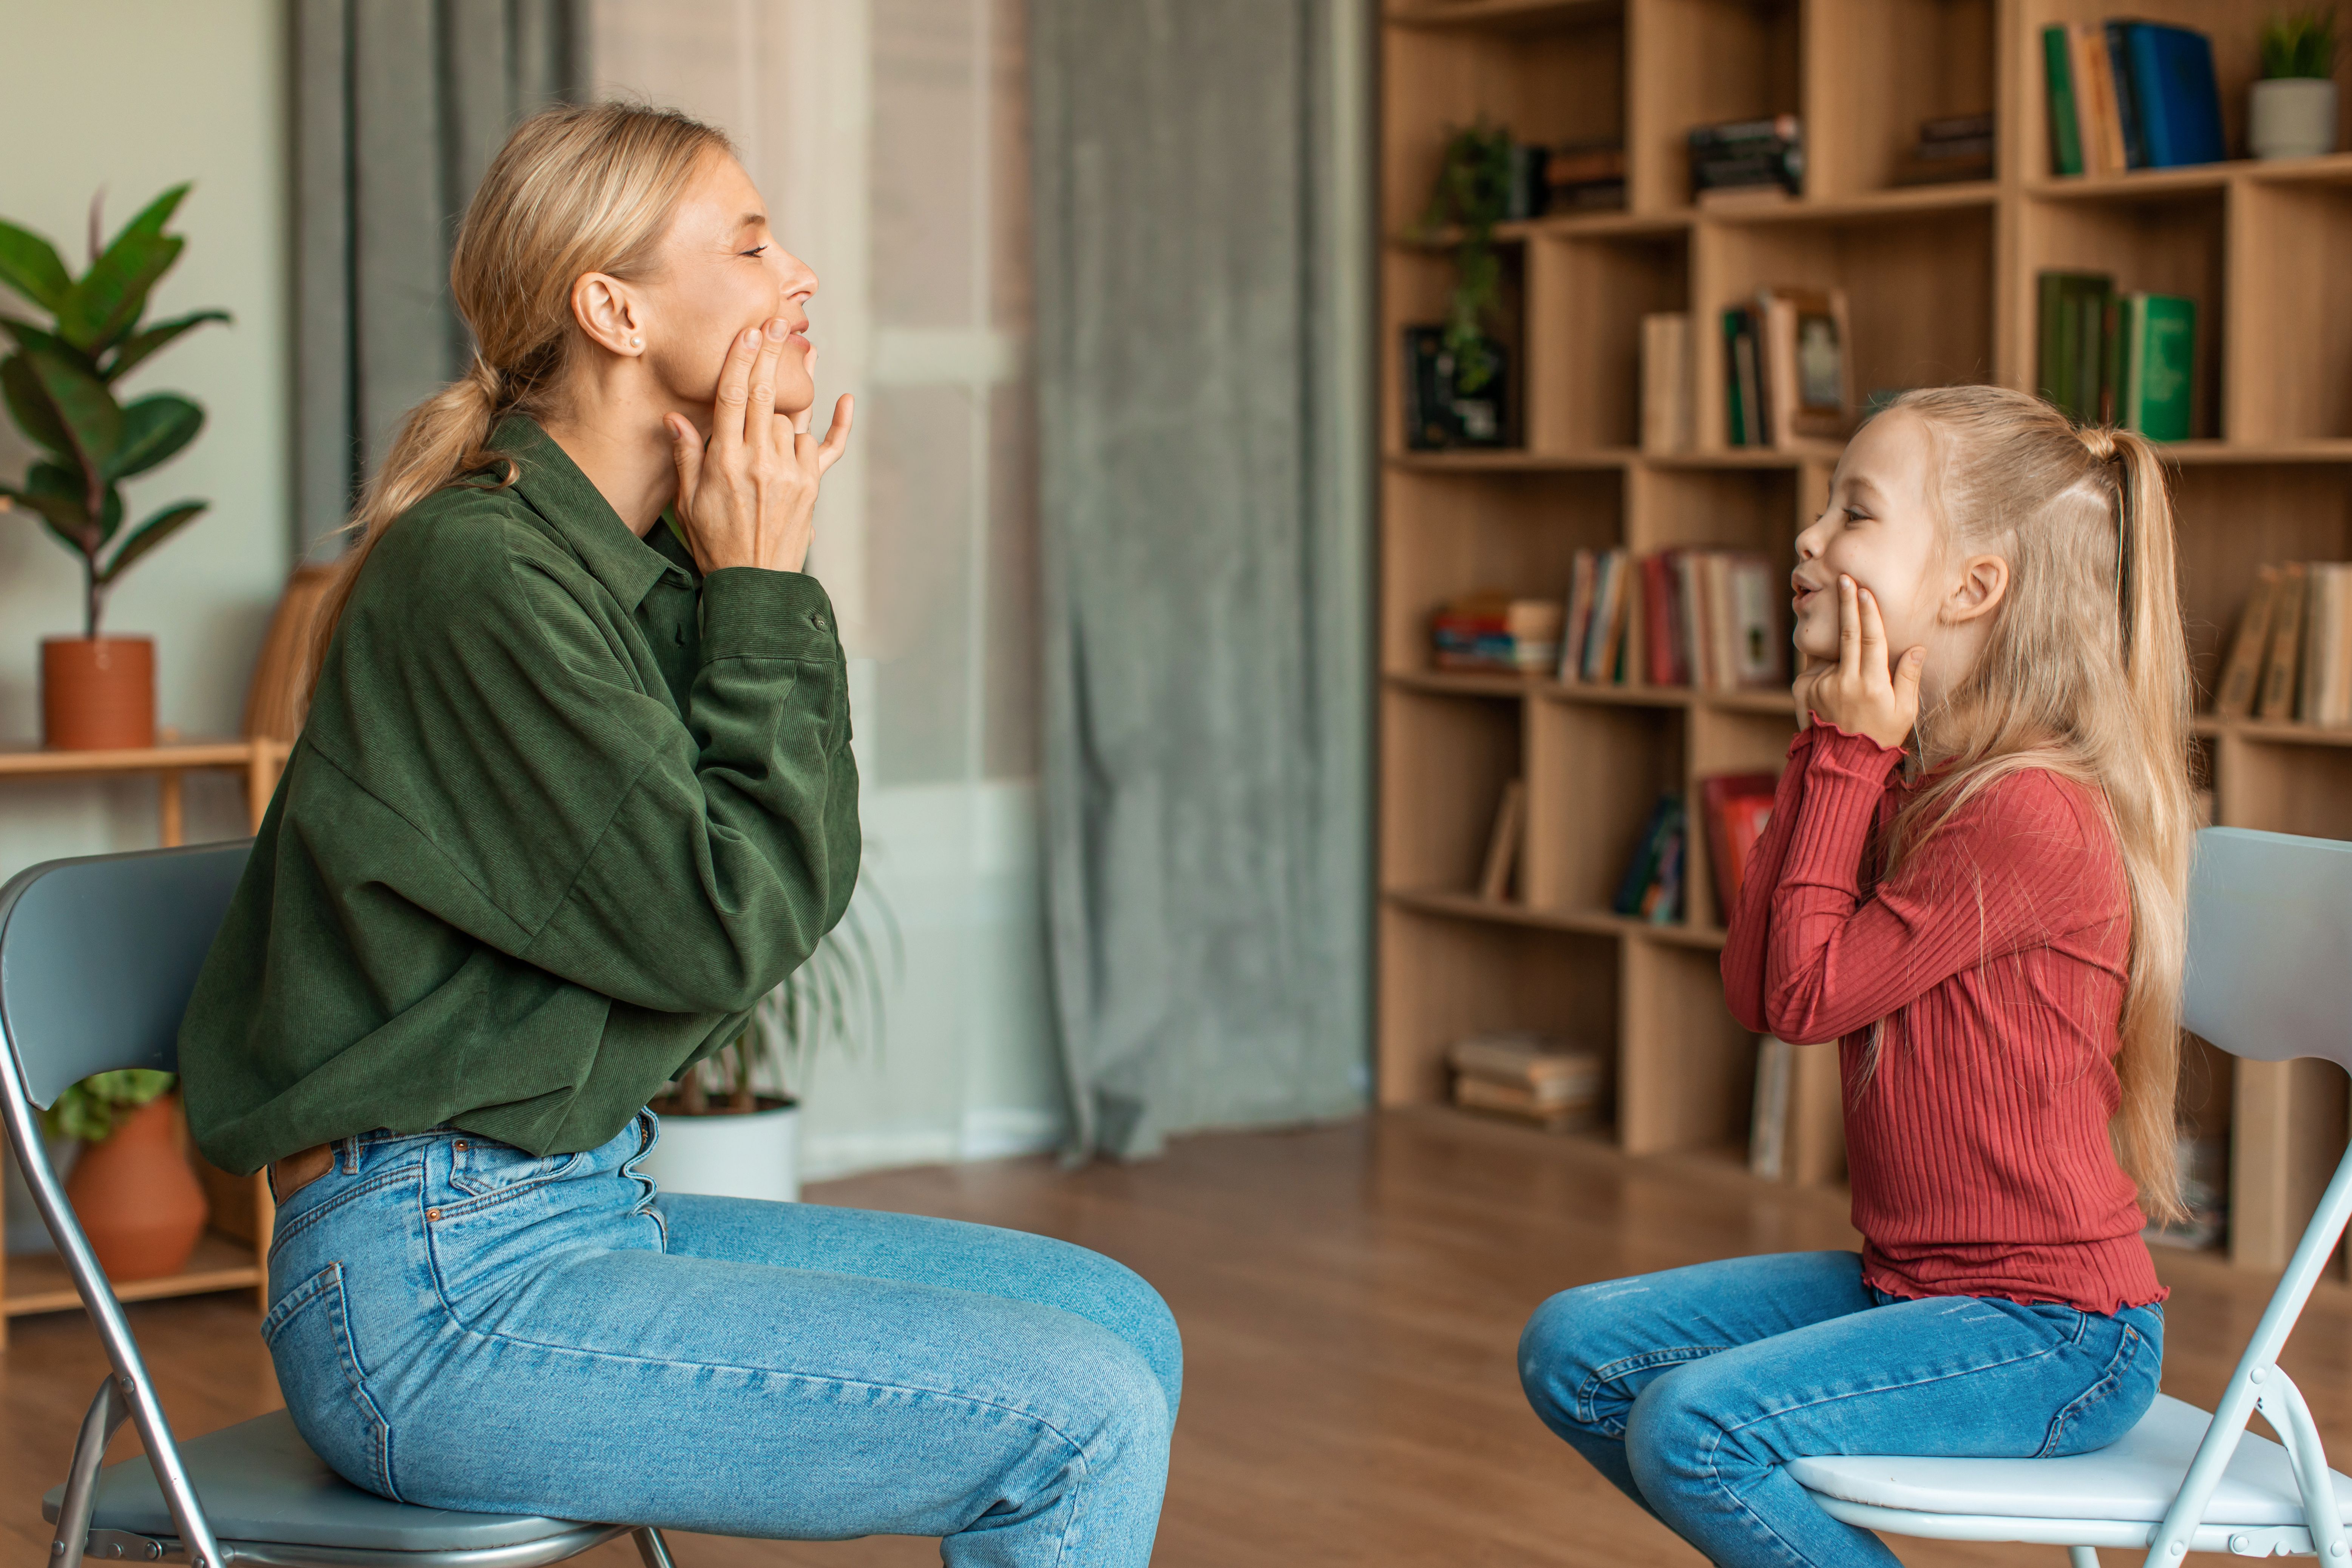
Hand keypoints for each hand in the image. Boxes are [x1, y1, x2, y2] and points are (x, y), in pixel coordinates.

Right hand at [666, 321, 853, 574]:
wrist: (753, 584)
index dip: (741, 361)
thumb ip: (686, 457)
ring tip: (796, 358)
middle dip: (771, 357)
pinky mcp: (811, 487)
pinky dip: (838, 425)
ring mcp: (790, 473)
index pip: (731, 398)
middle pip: (765, 396)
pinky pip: (827, 448)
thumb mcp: (688, 501)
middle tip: (778, 321)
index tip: (750, 332)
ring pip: (790, 419)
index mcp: (725, 462)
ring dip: (785, 401)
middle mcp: (760, 462)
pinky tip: (845, 399)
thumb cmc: (715, 542)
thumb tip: (675, 418)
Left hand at [1790, 575, 1922, 749]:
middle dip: (1846, 603)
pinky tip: (1835, 687)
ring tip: (1847, 664)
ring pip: (1831, 653)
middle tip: (1844, 578)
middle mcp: (1843, 681)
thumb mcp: (1904, 712)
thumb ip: (1908, 678)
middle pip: (1846, 633)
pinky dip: (1826, 667)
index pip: (1870, 638)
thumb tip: (1917, 648)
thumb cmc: (1881, 737)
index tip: (1864, 590)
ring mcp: (1821, 686)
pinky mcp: (1804, 691)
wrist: (1843, 763)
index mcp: (1871, 684)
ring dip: (1838, 647)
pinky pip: (1816, 668)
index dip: (1868, 612)